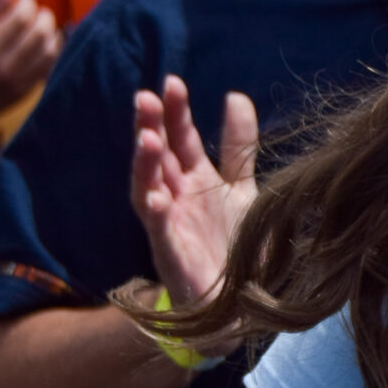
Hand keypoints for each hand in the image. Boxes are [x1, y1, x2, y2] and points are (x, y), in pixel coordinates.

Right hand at [0, 0, 60, 134]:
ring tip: (43, 24)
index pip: (20, 19)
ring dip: (52, 32)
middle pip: (39, 34)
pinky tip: (45, 41)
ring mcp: (16, 84)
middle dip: (43, 15)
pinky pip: (48, 67)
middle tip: (37, 10)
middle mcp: (2, 69)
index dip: (27, 3)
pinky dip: (52, 50)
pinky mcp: (24, 93)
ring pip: (50, 52)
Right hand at [132, 75, 256, 314]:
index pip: (180, 138)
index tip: (173, 82)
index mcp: (195, 179)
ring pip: (148, 188)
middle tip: (147, 98)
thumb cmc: (234, 245)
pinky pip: (159, 232)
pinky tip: (157, 197)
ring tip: (147, 138)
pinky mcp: (170, 255)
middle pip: (158, 156)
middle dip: (151, 126)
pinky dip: (156, 212)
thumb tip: (234, 96)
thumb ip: (237, 147)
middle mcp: (177, 197)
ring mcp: (170, 225)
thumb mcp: (242, 189)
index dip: (175, 112)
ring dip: (145, 164)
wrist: (239, 305)